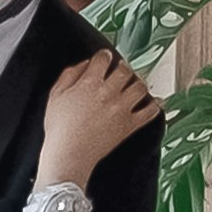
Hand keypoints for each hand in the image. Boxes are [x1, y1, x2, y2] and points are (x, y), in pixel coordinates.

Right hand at [39, 52, 161, 183]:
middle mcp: (109, 92)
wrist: (69, 155)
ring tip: (136, 83)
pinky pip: (150, 111)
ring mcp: (121, 109)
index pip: (103, 59)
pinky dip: (156, 105)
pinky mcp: (129, 125)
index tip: (106, 56)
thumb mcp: (55, 96)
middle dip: (124, 67)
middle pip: (125, 70)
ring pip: (140, 87)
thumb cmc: (59, 129)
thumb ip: (69, 75)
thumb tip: (84, 64)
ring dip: (139, 82)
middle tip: (122, 68)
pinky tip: (156, 102)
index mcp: (89, 83)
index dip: (105, 55)